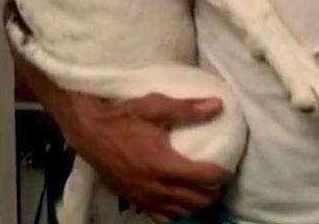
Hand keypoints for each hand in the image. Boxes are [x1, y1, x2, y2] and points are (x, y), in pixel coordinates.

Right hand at [62, 92, 230, 221]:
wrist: (88, 130)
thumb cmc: (123, 116)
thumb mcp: (157, 106)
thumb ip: (188, 108)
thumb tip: (218, 105)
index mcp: (164, 164)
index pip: (203, 177)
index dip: (221, 176)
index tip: (230, 171)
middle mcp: (155, 185)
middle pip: (194, 200)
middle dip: (212, 193)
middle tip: (220, 183)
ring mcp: (143, 196)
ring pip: (178, 212)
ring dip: (195, 206)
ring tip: (204, 194)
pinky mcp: (132, 198)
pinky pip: (158, 216)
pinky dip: (174, 214)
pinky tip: (180, 206)